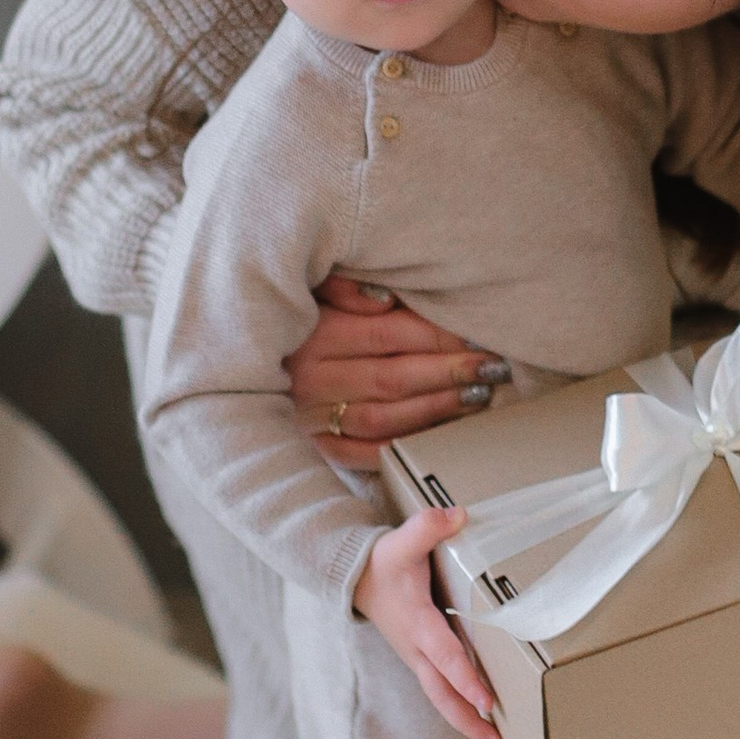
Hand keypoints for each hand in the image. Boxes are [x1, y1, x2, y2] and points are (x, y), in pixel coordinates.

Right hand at [286, 277, 511, 469]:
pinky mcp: (317, 446)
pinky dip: (407, 444)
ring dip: (437, 409)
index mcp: (313, 335)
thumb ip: (346, 286)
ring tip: (479, 397)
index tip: (476, 333)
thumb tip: (386, 300)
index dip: (436, 336)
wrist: (246, 359)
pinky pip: (367, 453)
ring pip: (385, 419)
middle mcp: (311, 380)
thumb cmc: (298, 317)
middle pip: (392, 378)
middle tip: (493, 368)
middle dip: (450, 373)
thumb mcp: (314, 286)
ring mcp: (313, 418)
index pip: (387, 336)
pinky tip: (441, 431)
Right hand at [355, 511, 500, 738]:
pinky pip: (440, 689)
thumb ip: (427, 527)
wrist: (354, 579)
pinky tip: (480, 716)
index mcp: (416, 623)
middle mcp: (417, 648)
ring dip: (465, 719)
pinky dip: (459, 706)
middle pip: (442, 693)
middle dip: (468, 718)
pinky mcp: (420, 659)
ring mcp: (417, 658)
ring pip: (440, 697)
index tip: (487, 700)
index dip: (466, 678)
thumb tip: (456, 515)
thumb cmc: (381, 562)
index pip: (444, 656)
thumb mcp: (401, 541)